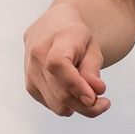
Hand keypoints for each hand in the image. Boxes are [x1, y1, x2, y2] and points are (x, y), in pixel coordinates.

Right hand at [24, 0, 112, 117]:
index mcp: (57, 38)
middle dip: (86, 106)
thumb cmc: (75, 36)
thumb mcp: (91, 47)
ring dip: (77, 107)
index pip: (59, 64)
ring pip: (56, 104)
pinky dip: (66, 105)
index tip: (92, 98)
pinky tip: (73, 92)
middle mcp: (38, 54)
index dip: (76, 85)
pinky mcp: (29, 85)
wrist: (53, 26)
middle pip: (60, 92)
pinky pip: (51, 105)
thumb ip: (93, 69)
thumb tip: (96, 90)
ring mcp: (30, 71)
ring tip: (90, 96)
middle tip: (104, 104)